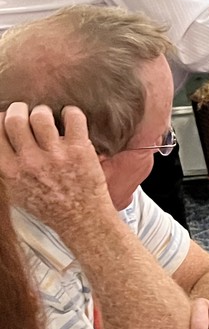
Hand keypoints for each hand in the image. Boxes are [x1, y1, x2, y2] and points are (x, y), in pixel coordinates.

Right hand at [0, 103, 113, 230]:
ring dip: (43, 111)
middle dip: (18, 109)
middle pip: (14, 119)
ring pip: (41, 115)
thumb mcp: (17, 190)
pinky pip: (73, 118)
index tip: (7, 119)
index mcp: (11, 171)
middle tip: (25, 111)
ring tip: (48, 117)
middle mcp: (30, 161)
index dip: (1, 120)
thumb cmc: (48, 206)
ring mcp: (56, 155)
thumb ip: (8, 167)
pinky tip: (69, 118)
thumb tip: (3, 142)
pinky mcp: (80, 149)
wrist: (81, 218)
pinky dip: (71, 112)